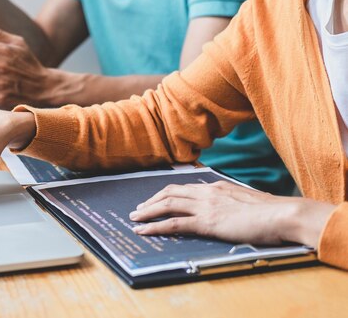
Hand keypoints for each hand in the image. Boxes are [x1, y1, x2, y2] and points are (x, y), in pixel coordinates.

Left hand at [128, 180, 334, 247]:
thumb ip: (230, 201)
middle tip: (138, 209)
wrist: (282, 214)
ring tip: (134, 219)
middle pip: (170, 192)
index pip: (184, 187)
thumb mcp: (245, 200)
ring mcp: (206, 206)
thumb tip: (225, 208)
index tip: (155, 199)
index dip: (166, 193)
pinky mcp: (208, 222)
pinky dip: (155, 226)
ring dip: (147, 212)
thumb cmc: (271, 211)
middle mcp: (207, 192)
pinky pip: (174, 223)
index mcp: (216, 186)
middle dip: (151, 201)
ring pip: (167, 205)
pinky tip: (144, 230)